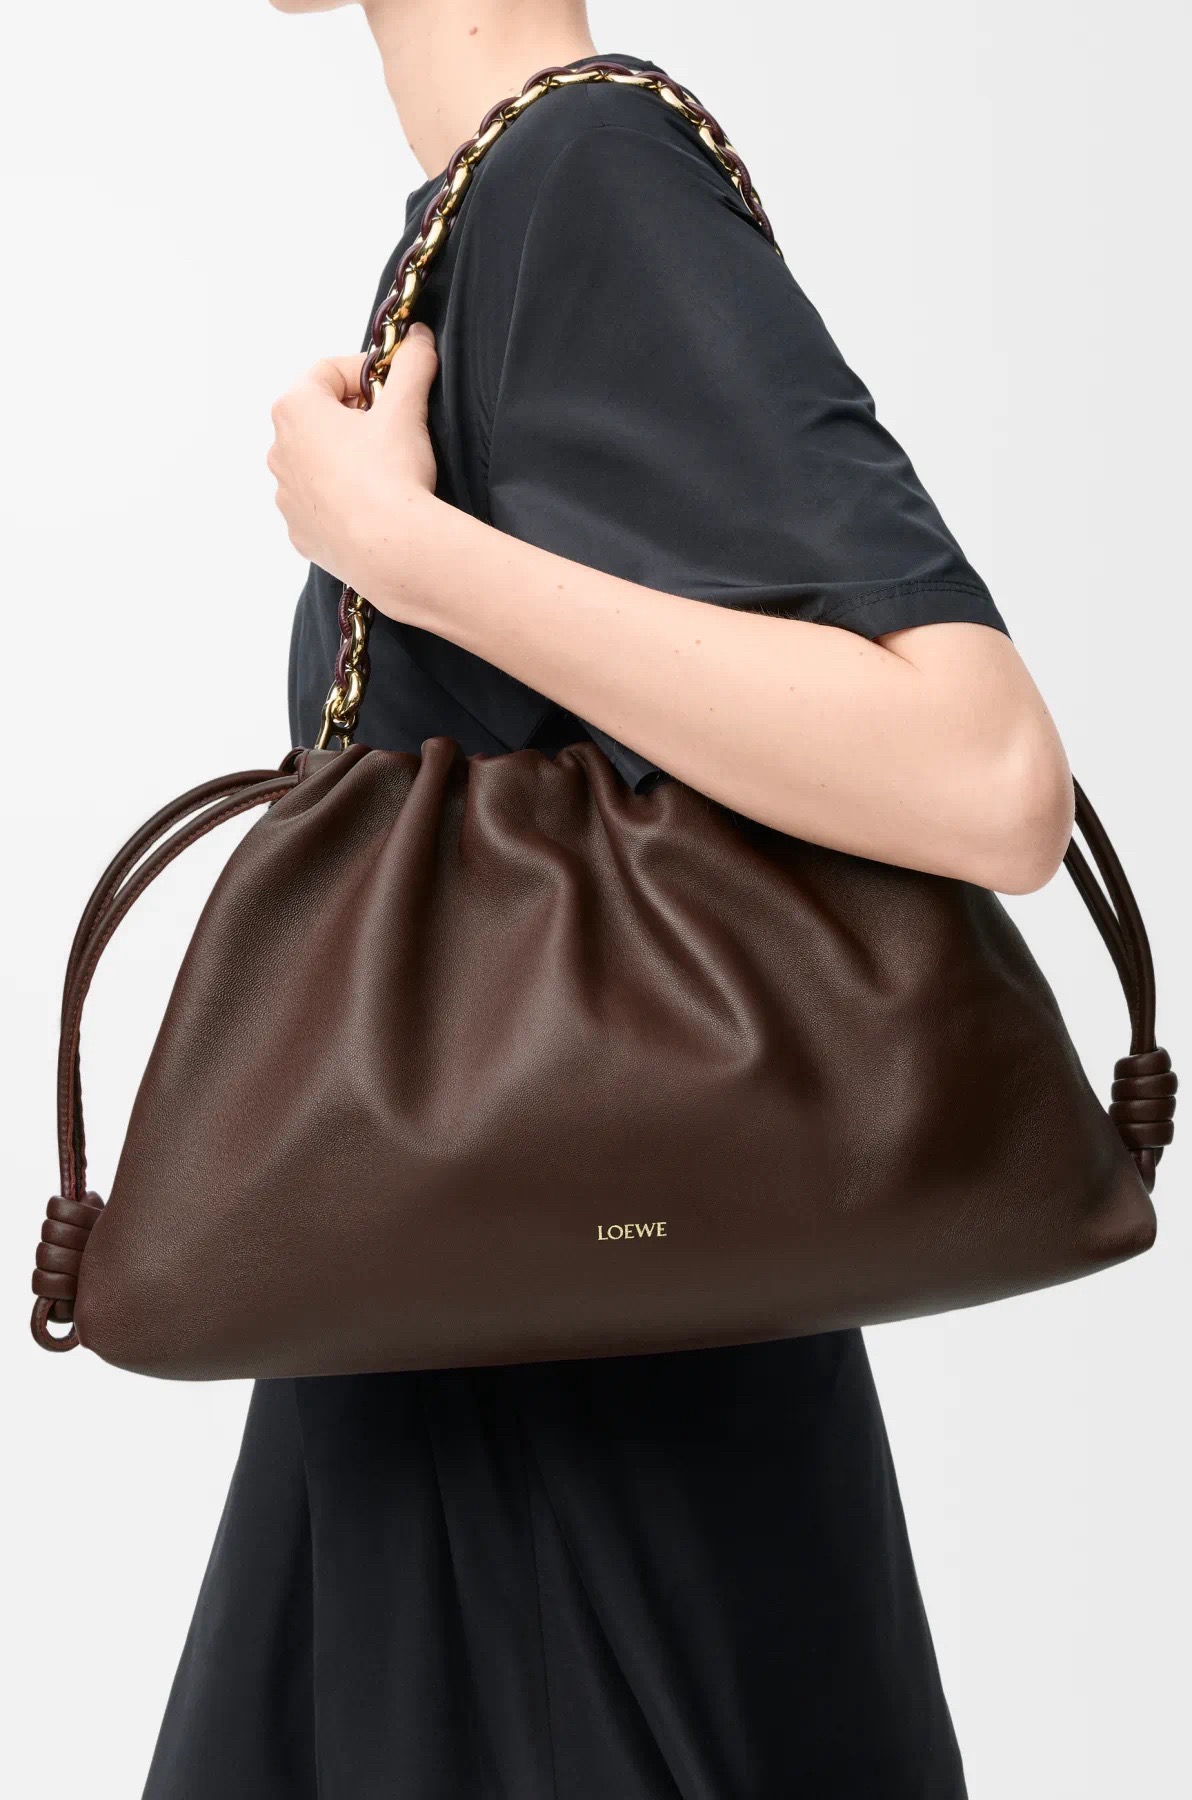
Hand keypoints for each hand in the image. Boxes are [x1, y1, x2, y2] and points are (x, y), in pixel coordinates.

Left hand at [267, 323, 439, 613]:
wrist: (391, 548)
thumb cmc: (391, 474)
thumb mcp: (407, 408)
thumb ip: (412, 365)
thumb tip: (418, 338)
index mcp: (295, 409)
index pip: (327, 371)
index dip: (365, 374)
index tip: (393, 388)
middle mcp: (278, 450)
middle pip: (318, 417)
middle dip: (354, 417)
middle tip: (392, 429)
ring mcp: (285, 495)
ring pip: (316, 462)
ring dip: (345, 459)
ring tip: (384, 471)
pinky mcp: (300, 531)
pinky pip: (319, 505)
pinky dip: (341, 499)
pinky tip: (373, 505)